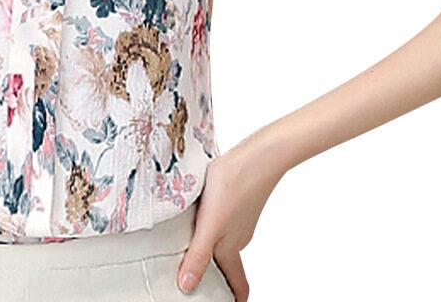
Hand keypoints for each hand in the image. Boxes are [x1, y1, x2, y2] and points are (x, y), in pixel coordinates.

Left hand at [177, 126, 288, 299]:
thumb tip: (187, 286)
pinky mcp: (235, 199)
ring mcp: (238, 217)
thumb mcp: (210, 225)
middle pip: (226, 264)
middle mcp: (237, 236)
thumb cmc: (235, 186)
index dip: (233, 299)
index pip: (238, 285)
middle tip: (190, 276)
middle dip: (213, 274)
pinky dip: (208, 225)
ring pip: (222, 240)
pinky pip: (220, 220)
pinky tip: (193, 213)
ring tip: (184, 245)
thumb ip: (199, 254)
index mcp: (232, 249)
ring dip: (207, 247)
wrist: (256, 154)